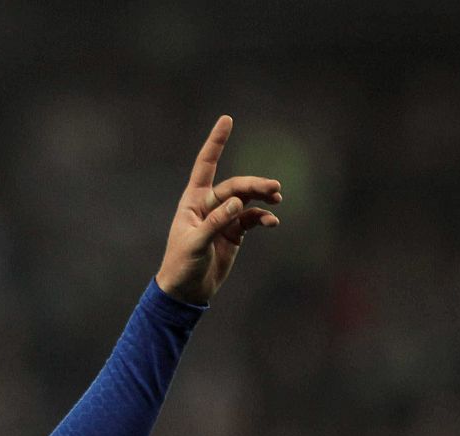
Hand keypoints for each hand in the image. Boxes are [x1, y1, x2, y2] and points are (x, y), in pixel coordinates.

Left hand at [155, 115, 281, 304]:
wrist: (186, 291)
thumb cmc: (182, 265)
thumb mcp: (196, 243)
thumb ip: (216, 222)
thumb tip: (238, 202)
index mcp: (193, 201)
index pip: (206, 165)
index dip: (216, 142)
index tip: (227, 119)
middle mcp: (208, 205)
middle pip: (236, 185)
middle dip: (254, 184)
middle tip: (274, 188)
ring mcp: (223, 218)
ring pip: (247, 200)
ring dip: (262, 196)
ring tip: (278, 197)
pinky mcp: (234, 233)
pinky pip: (252, 219)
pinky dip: (263, 218)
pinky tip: (272, 222)